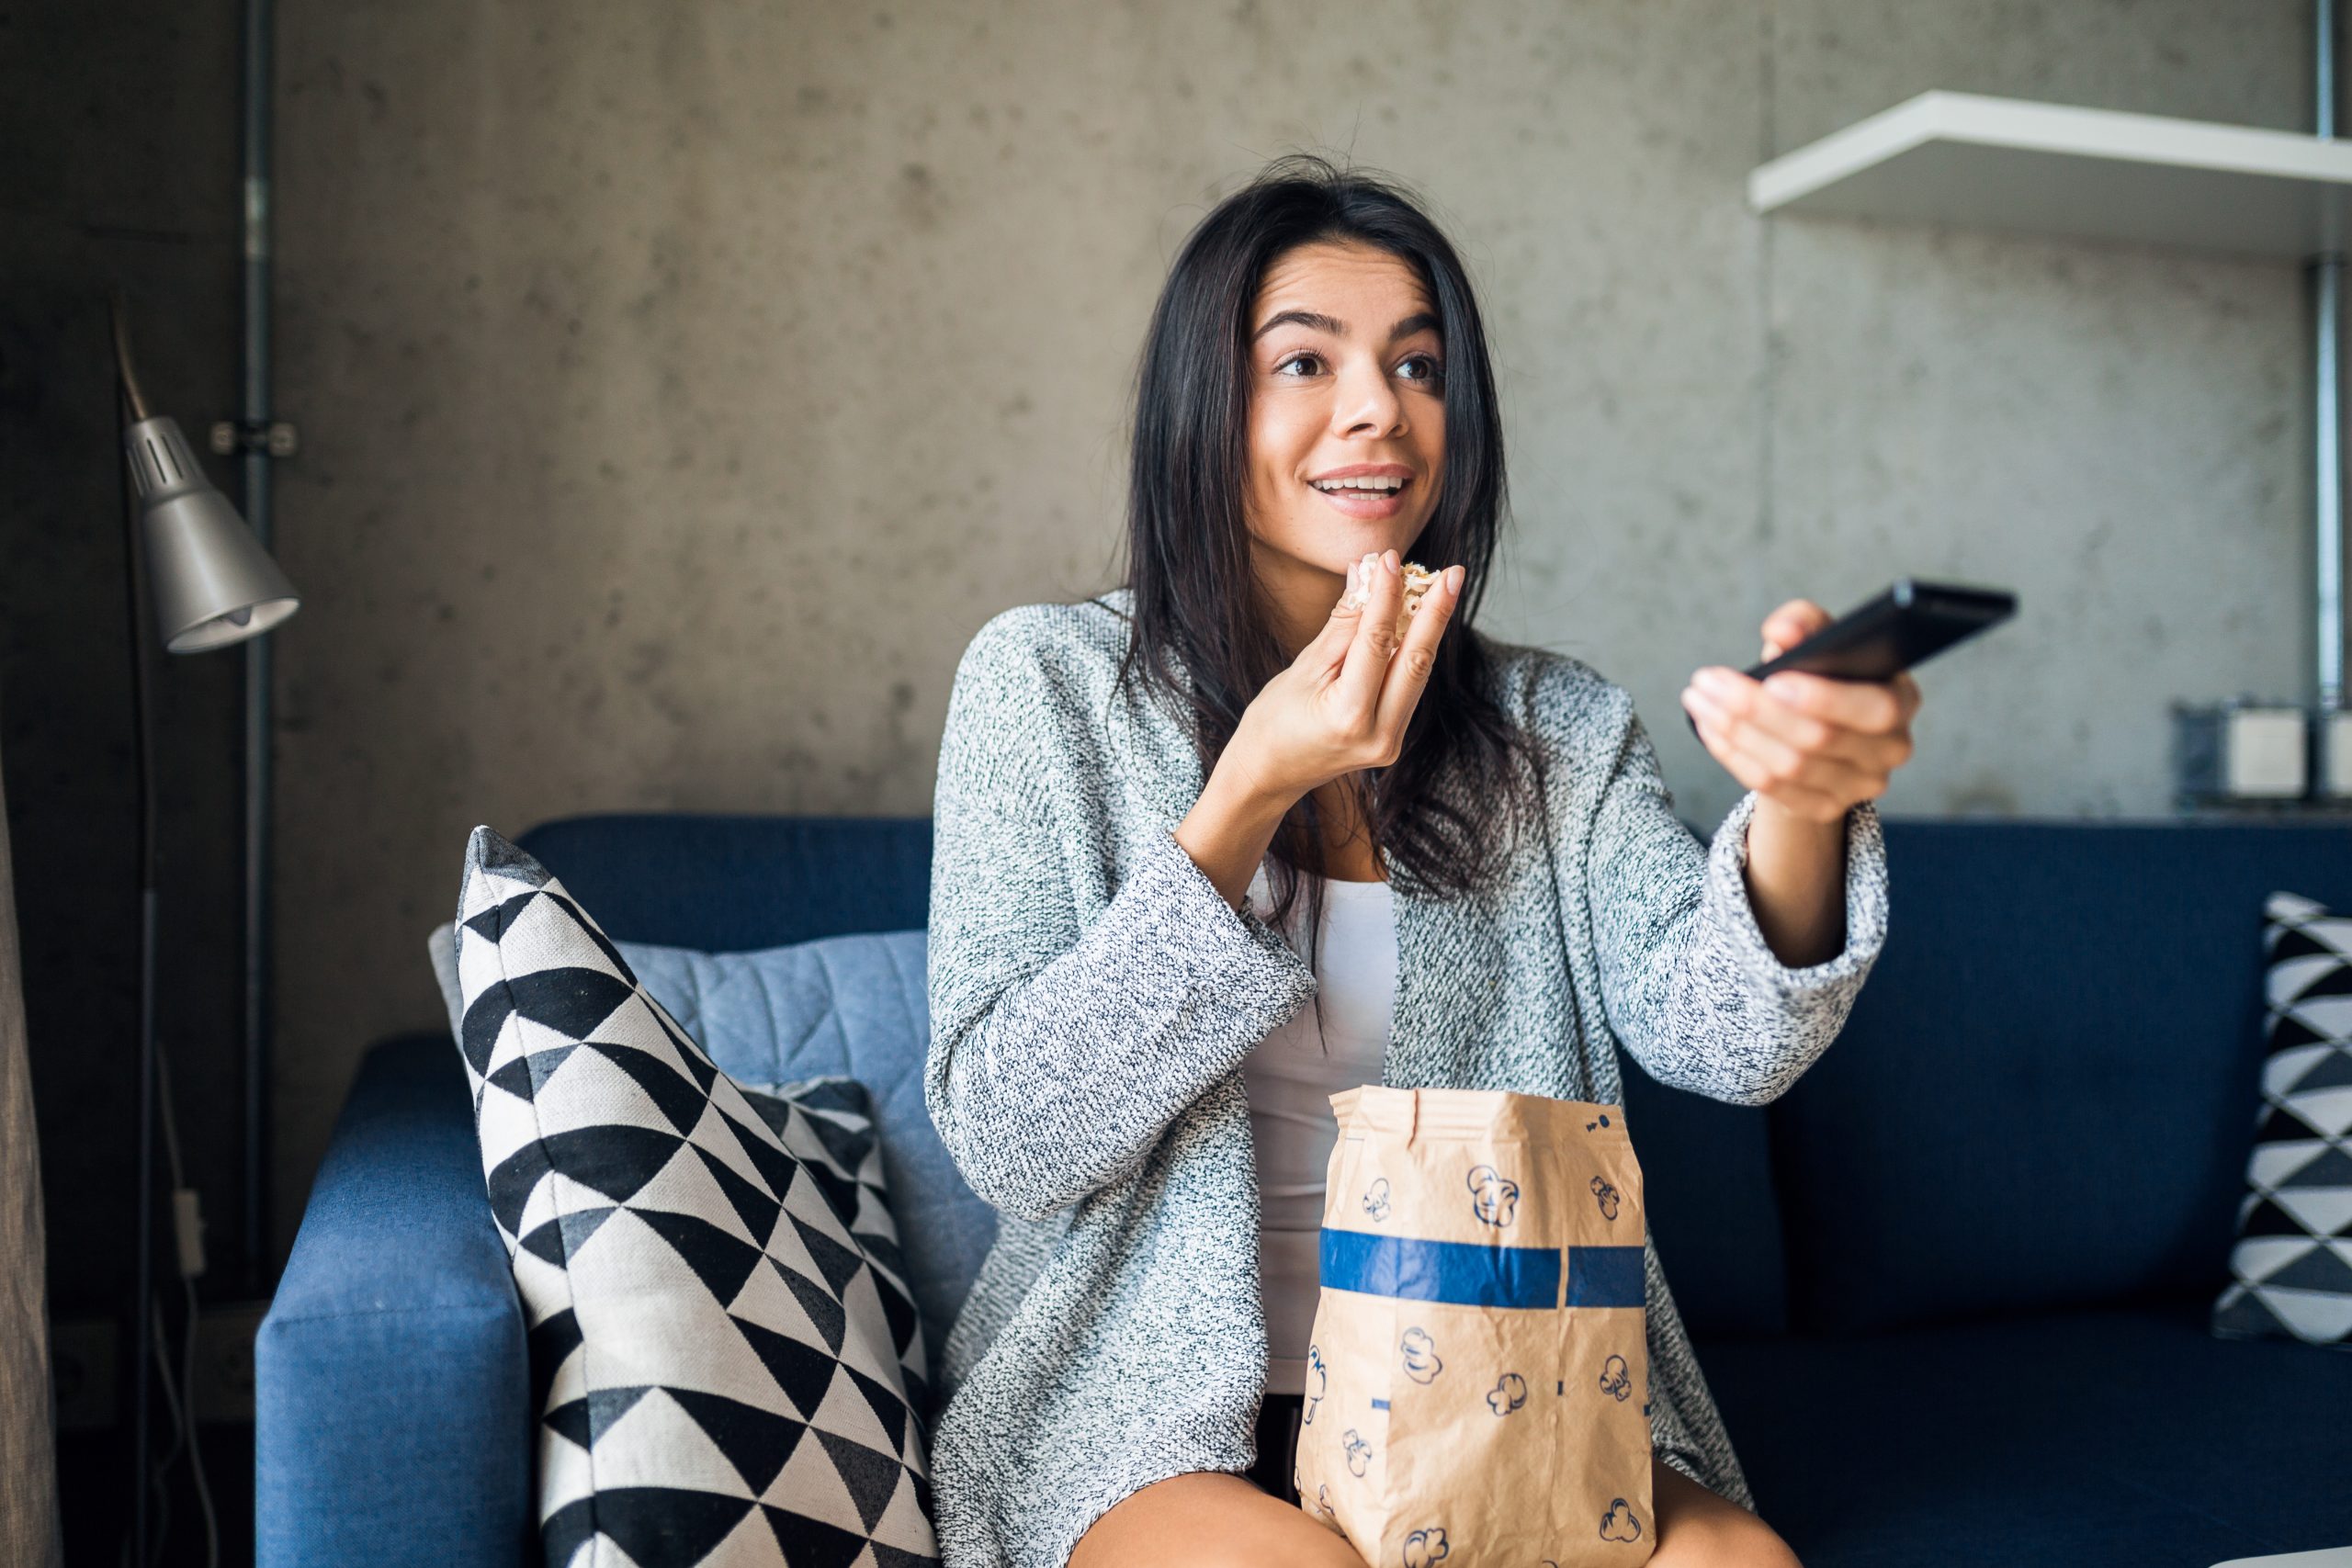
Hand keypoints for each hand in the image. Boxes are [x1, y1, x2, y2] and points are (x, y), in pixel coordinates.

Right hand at [1221, 548, 1465, 808]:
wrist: (1269, 773)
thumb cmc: (1274, 721)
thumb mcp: (1303, 668)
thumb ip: (1342, 625)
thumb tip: (1366, 575)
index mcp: (1349, 716)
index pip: (1377, 643)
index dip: (1386, 596)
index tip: (1391, 559)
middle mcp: (1379, 734)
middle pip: (1416, 662)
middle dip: (1437, 613)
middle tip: (1454, 572)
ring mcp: (1390, 742)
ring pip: (1417, 674)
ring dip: (1430, 629)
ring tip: (1442, 587)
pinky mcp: (1392, 739)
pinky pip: (1407, 687)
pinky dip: (1411, 651)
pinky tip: (1418, 621)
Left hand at [1680, 598, 1921, 825]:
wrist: (1819, 726)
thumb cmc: (1825, 673)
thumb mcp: (1821, 640)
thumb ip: (1804, 623)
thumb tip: (1781, 632)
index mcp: (1901, 701)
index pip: (1875, 708)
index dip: (1824, 698)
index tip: (1772, 679)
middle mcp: (1891, 749)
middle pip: (1818, 739)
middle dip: (1754, 709)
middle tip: (1707, 682)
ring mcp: (1860, 786)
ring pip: (1788, 765)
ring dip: (1734, 730)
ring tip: (1699, 700)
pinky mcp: (1826, 808)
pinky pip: (1772, 787)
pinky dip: (1734, 755)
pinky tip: (1709, 728)